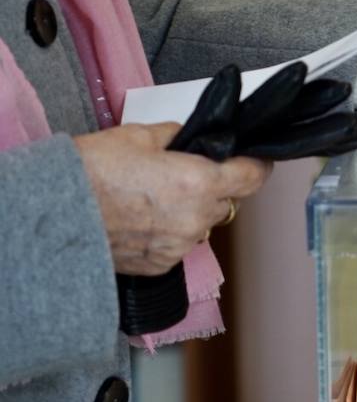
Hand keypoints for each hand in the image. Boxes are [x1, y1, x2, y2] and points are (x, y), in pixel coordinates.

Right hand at [74, 122, 271, 275]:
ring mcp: (181, 246)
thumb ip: (178, 137)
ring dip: (189, 211)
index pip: (252, 177)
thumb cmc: (90, 172)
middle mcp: (196, 219)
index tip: (256, 160)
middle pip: (226, 201)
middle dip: (213, 186)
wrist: (54, 214)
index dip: (258, 165)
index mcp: (199, 182)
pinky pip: (179, 244)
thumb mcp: (138, 136)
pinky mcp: (162, 264)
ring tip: (152, 198)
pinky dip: (168, 232)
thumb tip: (194, 139)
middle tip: (183, 174)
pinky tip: (141, 219)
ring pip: (201, 224)